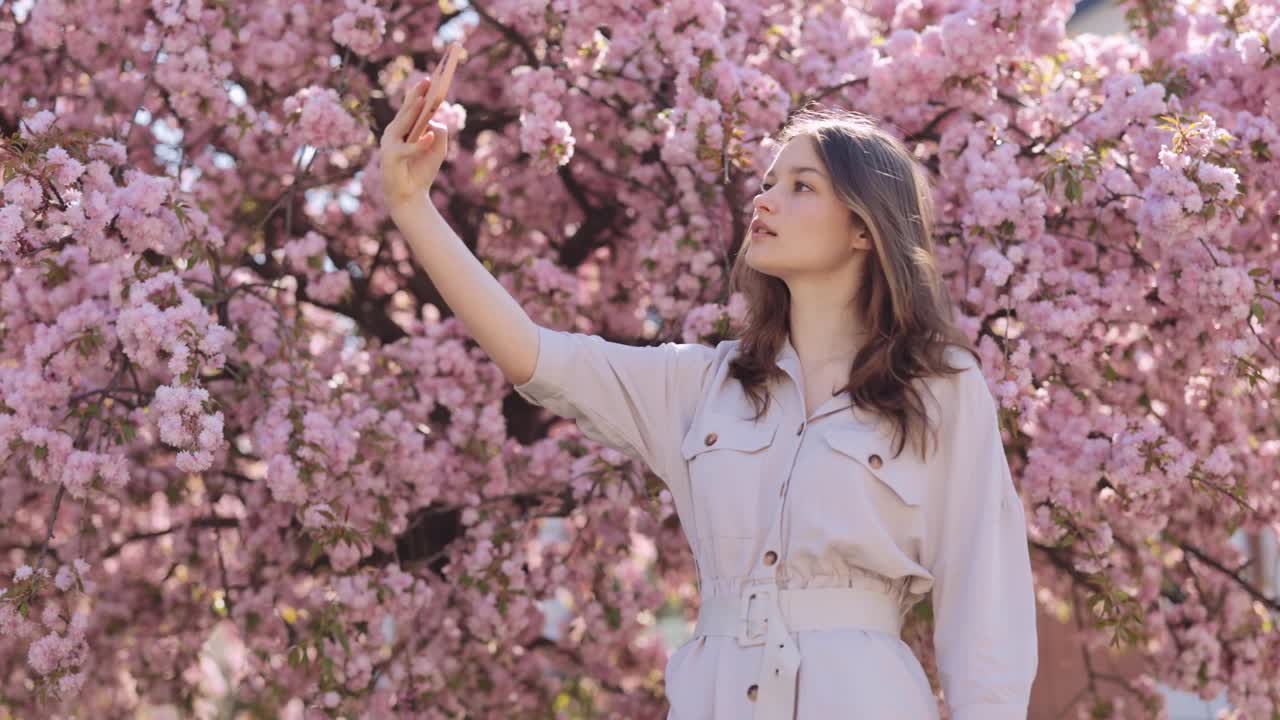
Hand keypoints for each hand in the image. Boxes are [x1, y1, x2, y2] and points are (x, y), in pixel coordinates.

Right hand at [379, 41, 461, 210]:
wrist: (410, 197)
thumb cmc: (422, 171)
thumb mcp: (437, 149)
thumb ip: (440, 133)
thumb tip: (436, 122)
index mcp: (403, 129)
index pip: (410, 107)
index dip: (418, 92)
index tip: (429, 79)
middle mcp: (393, 133)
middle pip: (405, 111)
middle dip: (416, 96)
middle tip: (426, 81)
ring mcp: (390, 145)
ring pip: (402, 125)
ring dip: (412, 112)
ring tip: (425, 101)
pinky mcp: (391, 158)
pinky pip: (407, 148)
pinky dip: (419, 143)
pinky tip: (430, 136)